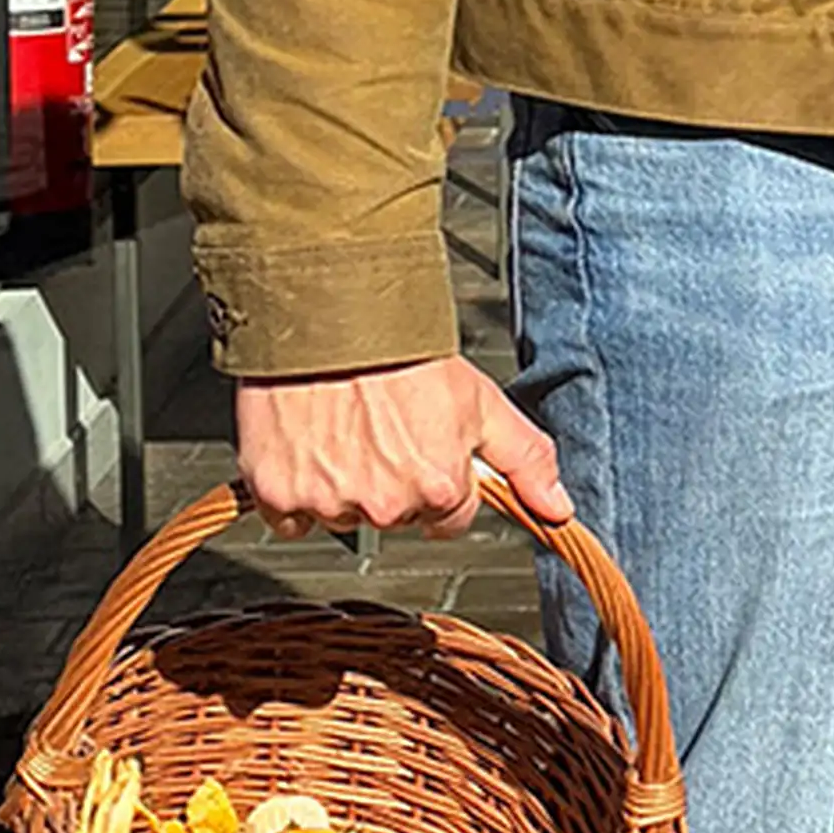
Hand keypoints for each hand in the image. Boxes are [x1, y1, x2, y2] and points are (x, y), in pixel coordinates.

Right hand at [230, 357, 570, 541]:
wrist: (327, 314)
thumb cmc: (400, 351)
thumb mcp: (483, 399)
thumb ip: (525, 459)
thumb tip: (557, 506)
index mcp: (438, 487)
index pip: (450, 518)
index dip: (442, 481)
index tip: (424, 449)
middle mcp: (383, 503)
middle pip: (396, 517)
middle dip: (394, 482)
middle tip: (383, 429)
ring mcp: (327, 501)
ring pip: (342, 515)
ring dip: (343, 485)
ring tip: (345, 430)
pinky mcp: (276, 492)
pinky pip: (288, 516)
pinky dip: (294, 490)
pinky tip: (309, 447)